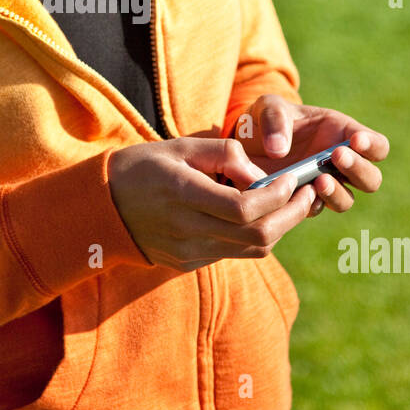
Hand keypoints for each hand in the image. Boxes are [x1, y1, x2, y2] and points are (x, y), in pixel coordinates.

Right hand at [107, 135, 322, 272]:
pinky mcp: (188, 263)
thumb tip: (260, 173)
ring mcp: (188, 252)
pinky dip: (253, 235)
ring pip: (251, 250)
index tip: (294, 178)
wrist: (101, 207)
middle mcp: (187, 229)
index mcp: (183, 194)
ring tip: (290, 202)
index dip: (277, 195)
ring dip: (278, 227)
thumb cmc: (143, 166)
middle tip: (308, 193)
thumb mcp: (180, 145)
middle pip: (257, 236)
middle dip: (291, 215)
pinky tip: (258, 215)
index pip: (245, 208)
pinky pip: (233, 253)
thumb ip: (224, 153)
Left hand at [233, 95, 388, 214]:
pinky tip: (297, 193)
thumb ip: (274, 120)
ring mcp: (323, 185)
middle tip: (336, 156)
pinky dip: (310, 204)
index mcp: (342, 134)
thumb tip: (279, 150)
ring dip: (336, 192)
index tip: (356, 140)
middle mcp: (338, 164)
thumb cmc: (264, 119)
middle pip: (371, 179)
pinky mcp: (303, 201)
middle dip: (358, 169)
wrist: (244, 144)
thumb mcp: (267, 107)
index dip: (373, 146)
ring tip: (318, 180)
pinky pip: (315, 209)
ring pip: (346, 200)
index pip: (377, 146)